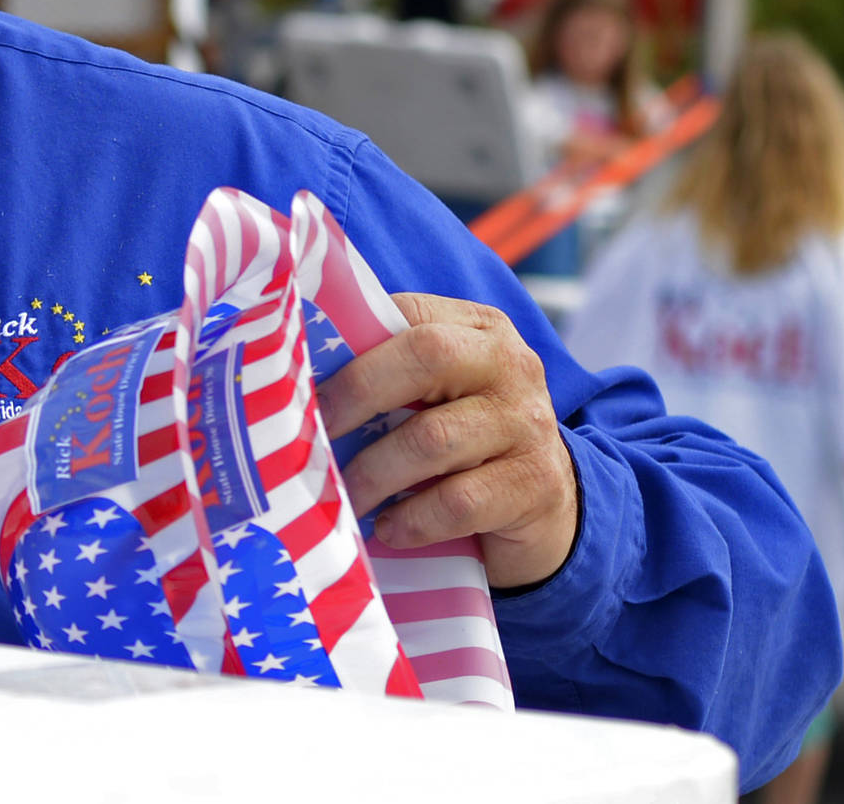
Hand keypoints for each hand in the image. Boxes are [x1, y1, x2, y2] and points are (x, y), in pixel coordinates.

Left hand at [318, 294, 578, 589]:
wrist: (547, 510)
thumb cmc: (466, 441)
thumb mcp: (436, 395)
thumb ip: (388, 372)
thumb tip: (296, 379)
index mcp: (478, 329)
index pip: (409, 314)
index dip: (350, 344)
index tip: (301, 380)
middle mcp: (511, 365)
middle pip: (427, 356)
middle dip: (358, 394)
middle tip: (315, 432)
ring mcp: (529, 424)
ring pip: (434, 437)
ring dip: (375, 472)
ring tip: (346, 495)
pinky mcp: (535, 486)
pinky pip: (458, 501)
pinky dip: (413, 518)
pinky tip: (390, 528)